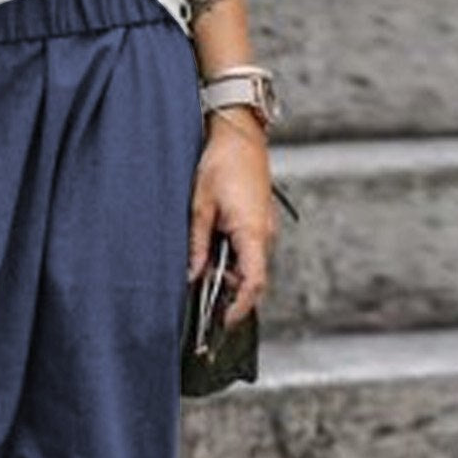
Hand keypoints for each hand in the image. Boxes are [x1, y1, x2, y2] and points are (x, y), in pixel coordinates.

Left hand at [187, 107, 277, 326]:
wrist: (239, 135)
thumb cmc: (221, 165)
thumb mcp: (199, 208)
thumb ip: (197, 247)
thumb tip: (192, 277)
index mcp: (252, 233)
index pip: (254, 283)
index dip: (239, 307)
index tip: (222, 322)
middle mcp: (265, 235)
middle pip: (251, 279)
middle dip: (227, 291)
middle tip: (200, 292)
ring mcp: (265, 229)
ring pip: (249, 266)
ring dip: (227, 273)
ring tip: (202, 264)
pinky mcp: (260, 222)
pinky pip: (248, 251)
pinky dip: (231, 259)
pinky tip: (212, 250)